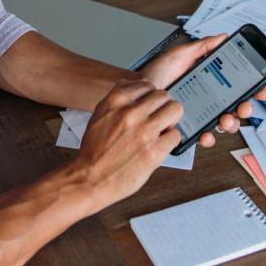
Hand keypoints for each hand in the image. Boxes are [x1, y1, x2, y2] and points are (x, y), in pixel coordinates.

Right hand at [70, 79, 182, 207]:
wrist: (89, 179)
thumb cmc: (94, 151)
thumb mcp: (99, 115)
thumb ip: (118, 100)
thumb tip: (139, 88)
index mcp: (116, 101)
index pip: (147, 85)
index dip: (150, 96)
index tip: (149, 106)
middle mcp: (130, 113)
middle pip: (164, 95)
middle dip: (162, 107)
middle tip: (158, 119)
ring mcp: (144, 132)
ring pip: (175, 110)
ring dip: (171, 120)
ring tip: (162, 130)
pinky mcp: (154, 151)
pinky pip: (175, 135)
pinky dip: (169, 141)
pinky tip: (159, 146)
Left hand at [139, 34, 265, 147]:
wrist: (137, 92)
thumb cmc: (156, 74)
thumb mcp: (180, 55)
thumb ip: (202, 47)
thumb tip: (222, 37)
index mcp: (210, 81)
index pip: (238, 86)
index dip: (253, 89)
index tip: (262, 90)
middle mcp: (209, 99)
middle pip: (236, 106)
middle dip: (245, 108)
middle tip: (244, 106)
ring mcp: (200, 115)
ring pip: (224, 122)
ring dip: (231, 123)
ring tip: (225, 119)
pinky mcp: (189, 128)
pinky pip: (204, 136)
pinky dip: (208, 137)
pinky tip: (206, 134)